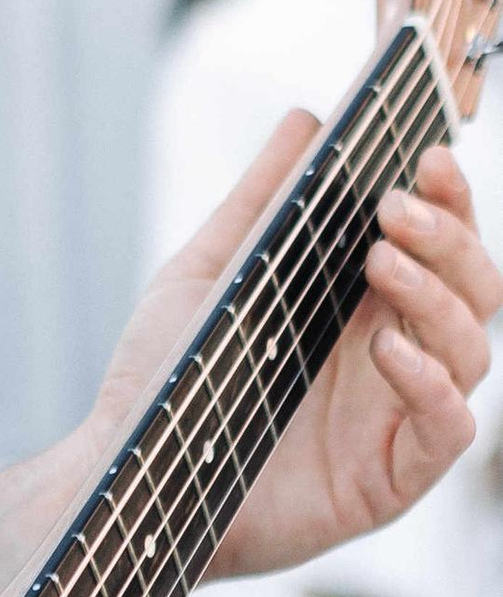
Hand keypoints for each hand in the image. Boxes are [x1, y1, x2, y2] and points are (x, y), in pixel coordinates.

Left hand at [84, 119, 499, 579]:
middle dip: (450, 238)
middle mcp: (395, 354)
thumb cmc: (169, 380)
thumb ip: (260, 200)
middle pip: (474, 286)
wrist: (128, 478)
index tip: (430, 155)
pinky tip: (388, 349)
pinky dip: (430, 384)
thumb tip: (306, 118)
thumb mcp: (207, 274)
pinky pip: (448, 429)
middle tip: (395, 209)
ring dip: (438, 297)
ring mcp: (397, 417)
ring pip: (471, 348)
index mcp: (363, 303)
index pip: (439, 243)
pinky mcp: (390, 478)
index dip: (451, 199)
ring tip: (382, 262)